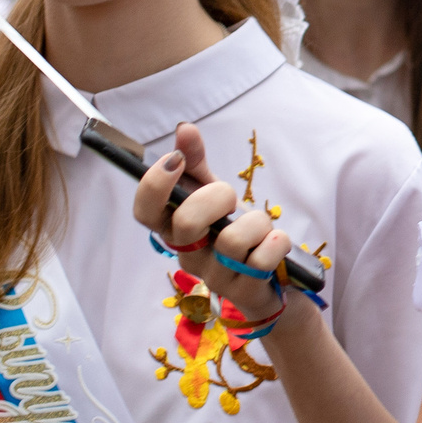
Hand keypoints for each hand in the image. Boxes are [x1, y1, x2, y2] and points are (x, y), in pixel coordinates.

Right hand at [131, 122, 291, 324]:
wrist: (270, 279)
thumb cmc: (233, 232)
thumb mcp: (215, 195)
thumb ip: (197, 163)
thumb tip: (184, 129)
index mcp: (176, 230)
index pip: (144, 213)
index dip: (154, 185)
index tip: (175, 160)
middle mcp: (189, 256)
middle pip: (185, 223)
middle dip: (216, 197)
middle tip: (232, 200)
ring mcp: (214, 278)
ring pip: (230, 242)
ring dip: (256, 223)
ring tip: (262, 228)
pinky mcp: (244, 293)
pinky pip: (260, 262)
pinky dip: (275, 244)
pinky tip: (276, 244)